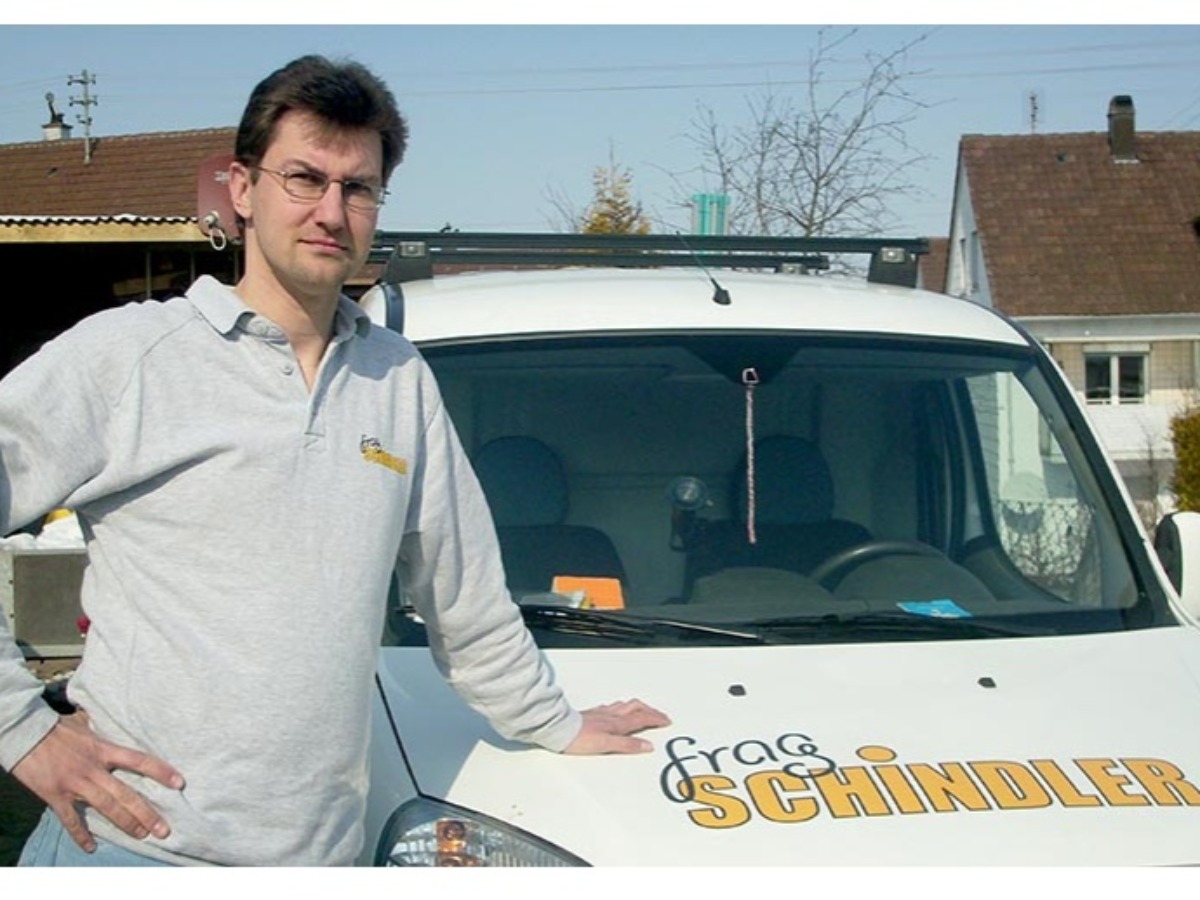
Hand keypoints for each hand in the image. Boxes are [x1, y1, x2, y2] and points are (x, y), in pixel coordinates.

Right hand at [11, 710, 184, 852]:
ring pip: (106, 808)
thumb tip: (115, 718)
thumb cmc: (56, 727)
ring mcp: (75, 784)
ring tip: (142, 835)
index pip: (139, 760)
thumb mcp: (85, 724)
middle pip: (127, 794)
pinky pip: (70, 820)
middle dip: (147, 813)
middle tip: (164, 829)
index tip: (179, 783)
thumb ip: (102, 730)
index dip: (161, 771)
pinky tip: (91, 848)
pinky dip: (80, 835)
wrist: (24, 733)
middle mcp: (94, 768)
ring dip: (126, 824)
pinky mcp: (56, 795)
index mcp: (104, 749)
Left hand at [563, 699, 670, 754]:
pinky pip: (613, 707)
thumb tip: (647, 745)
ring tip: (644, 709)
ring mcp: (601, 713)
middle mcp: (610, 716)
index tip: (666, 721)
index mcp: (616, 724)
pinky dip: (623, 708)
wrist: (558, 729)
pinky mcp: (592, 714)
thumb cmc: (579, 739)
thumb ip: (627, 744)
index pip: (641, 719)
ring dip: (638, 707)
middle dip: (650, 711)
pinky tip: (617, 710)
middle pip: (636, 708)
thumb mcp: (606, 745)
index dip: (655, 719)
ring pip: (625, 706)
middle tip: (659, 715)